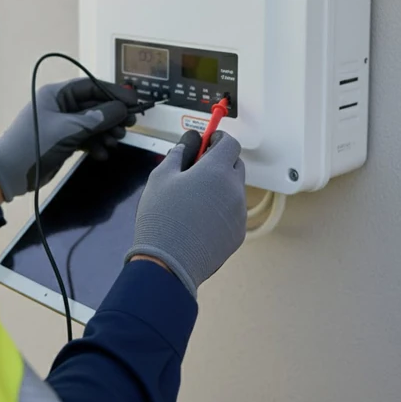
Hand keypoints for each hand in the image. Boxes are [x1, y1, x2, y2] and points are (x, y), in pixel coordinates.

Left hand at [0, 78, 138, 201]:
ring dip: (106, 132)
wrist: (9, 173)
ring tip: (116, 141)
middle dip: (112, 115)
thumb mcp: (68, 130)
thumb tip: (121, 109)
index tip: (132, 101)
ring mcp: (61, 123)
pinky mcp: (62, 140)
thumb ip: (97, 119)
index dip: (113, 92)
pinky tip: (102, 153)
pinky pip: (85, 137)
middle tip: (130, 123)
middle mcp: (59, 105)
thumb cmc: (33, 145)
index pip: (91, 87)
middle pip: (94, 105)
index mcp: (56, 94)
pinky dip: (95, 144)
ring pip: (92, 123)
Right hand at [125, 130, 246, 298]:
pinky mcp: (238, 233)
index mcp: (216, 171)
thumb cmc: (162, 217)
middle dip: (220, 160)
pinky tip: (199, 217)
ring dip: (220, 185)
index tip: (206, 141)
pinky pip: (234, 211)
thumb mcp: (161, 176)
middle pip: (236, 164)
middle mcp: (234, 190)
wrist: (169, 263)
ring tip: (194, 197)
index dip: (218, 138)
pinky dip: (222, 207)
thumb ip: (179, 153)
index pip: (230, 143)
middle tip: (196, 168)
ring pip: (234, 188)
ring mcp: (239, 213)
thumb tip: (189, 142)